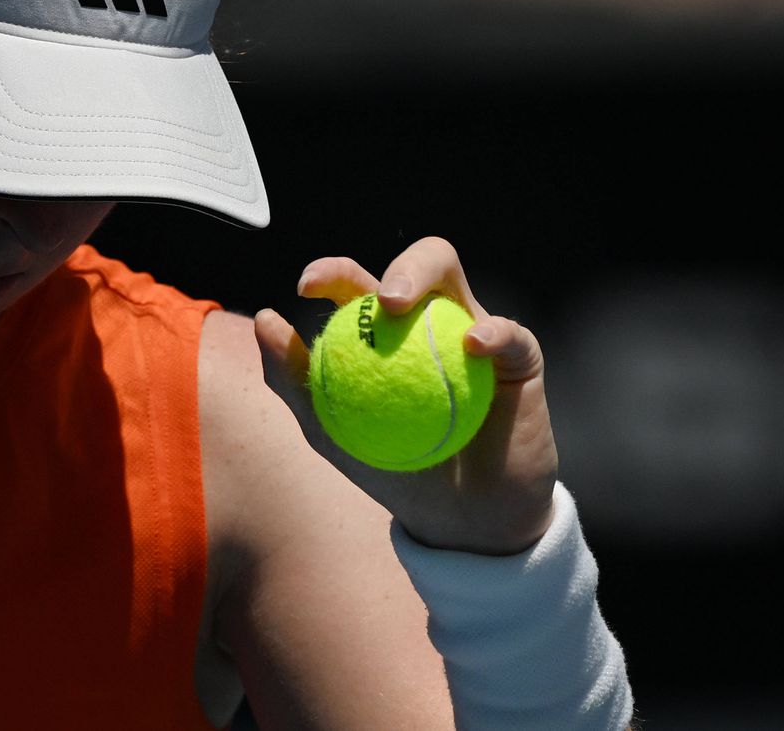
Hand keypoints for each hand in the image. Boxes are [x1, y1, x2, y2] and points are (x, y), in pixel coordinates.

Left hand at [253, 237, 558, 555]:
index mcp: (383, 330)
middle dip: (394, 266)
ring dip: (422, 276)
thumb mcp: (329, 431)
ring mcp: (474, 331)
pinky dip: (491, 332)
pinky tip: (471, 345)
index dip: (331, 271)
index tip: (305, 286)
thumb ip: (293, 377)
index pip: (356, 284)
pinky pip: (509, 333)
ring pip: (453, 276)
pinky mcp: (519, 357)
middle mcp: (429, 319)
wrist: (460, 520)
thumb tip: (265, 318)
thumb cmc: (393, 469)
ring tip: (399, 305)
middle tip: (376, 300)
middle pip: (415, 264)